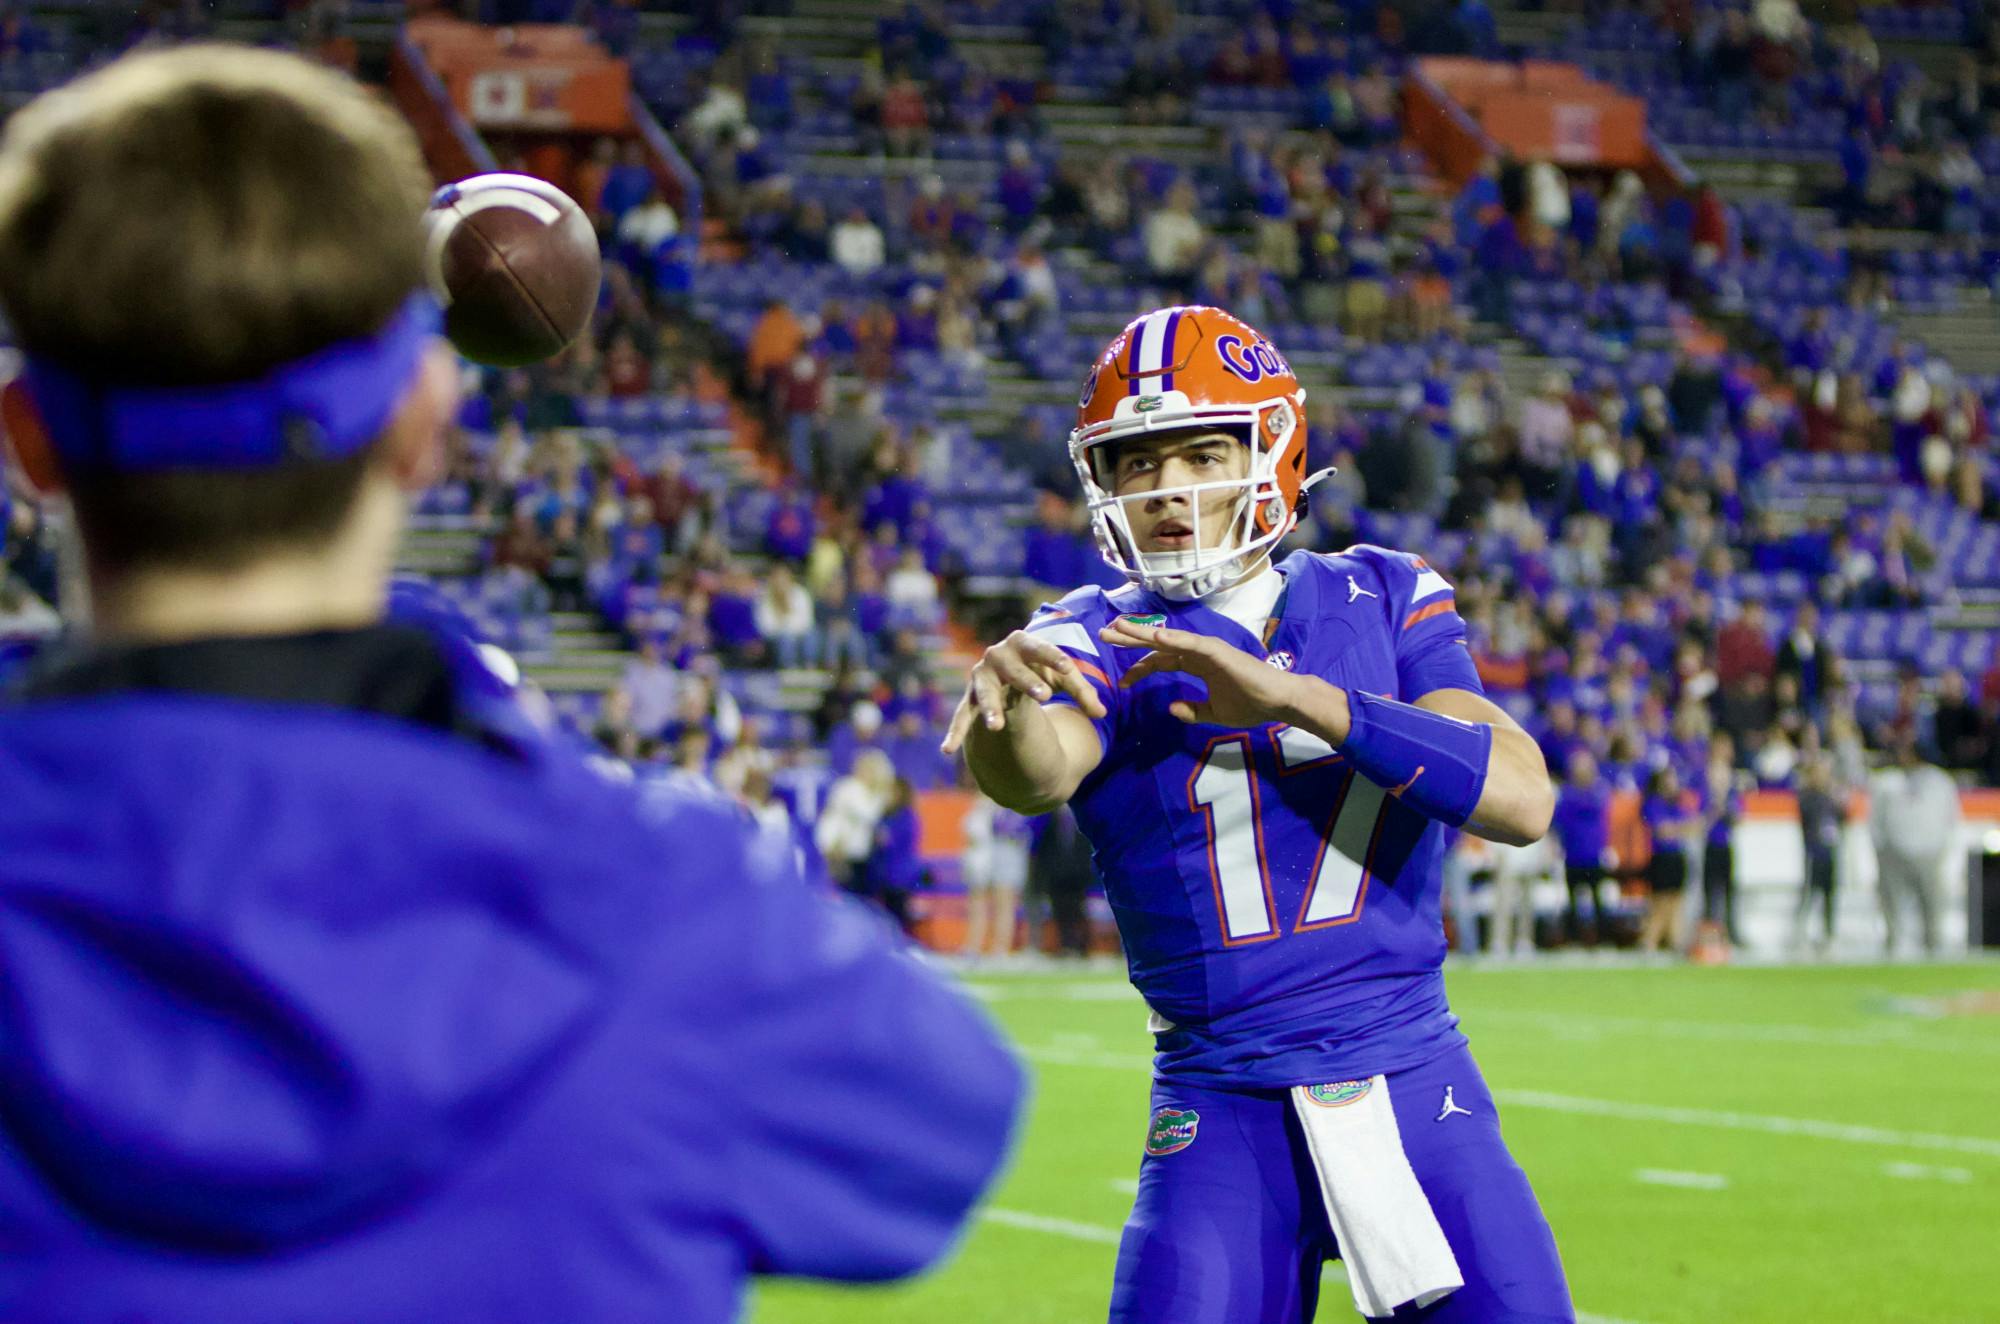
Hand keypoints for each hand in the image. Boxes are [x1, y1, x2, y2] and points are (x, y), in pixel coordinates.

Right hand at [941, 628, 1108, 754]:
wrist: (1010, 676)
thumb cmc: (1042, 671)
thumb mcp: (1064, 680)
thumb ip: (1083, 694)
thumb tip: (1102, 714)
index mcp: (1023, 644)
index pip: (1038, 648)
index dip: (1053, 656)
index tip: (1067, 668)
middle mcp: (997, 657)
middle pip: (1011, 667)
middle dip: (1025, 679)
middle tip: (1044, 694)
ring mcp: (981, 679)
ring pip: (984, 692)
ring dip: (990, 708)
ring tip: (996, 727)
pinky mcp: (970, 700)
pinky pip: (962, 716)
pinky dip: (955, 732)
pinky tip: (947, 750)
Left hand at [1098, 620, 1308, 727]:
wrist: (1278, 702)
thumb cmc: (1252, 705)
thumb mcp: (1215, 714)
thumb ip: (1193, 710)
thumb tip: (1171, 709)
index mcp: (1197, 665)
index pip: (1161, 662)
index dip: (1140, 669)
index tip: (1121, 682)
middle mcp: (1198, 652)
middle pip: (1158, 644)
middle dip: (1130, 639)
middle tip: (1104, 634)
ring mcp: (1207, 649)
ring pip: (1168, 638)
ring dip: (1143, 632)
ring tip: (1118, 627)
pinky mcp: (1217, 651)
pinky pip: (1190, 643)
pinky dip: (1172, 638)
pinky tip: (1153, 636)